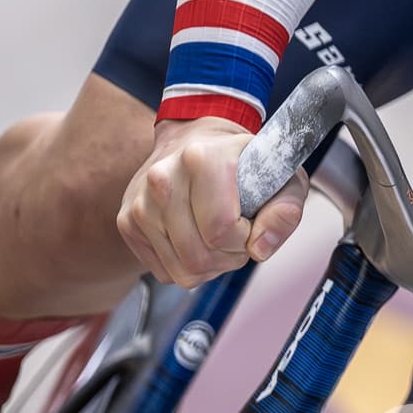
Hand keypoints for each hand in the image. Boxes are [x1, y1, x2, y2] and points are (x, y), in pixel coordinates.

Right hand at [115, 116, 307, 287]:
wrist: (196, 141)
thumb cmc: (245, 162)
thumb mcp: (283, 177)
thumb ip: (285, 211)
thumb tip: (260, 249)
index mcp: (201, 159)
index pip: (221, 231)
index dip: (245, 241)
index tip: (251, 225)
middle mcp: (163, 179)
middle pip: (199, 257)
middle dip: (229, 257)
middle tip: (239, 235)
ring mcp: (140, 203)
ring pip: (182, 270)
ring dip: (210, 264)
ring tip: (220, 237)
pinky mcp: (127, 222)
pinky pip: (164, 271)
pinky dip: (187, 265)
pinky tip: (198, 238)